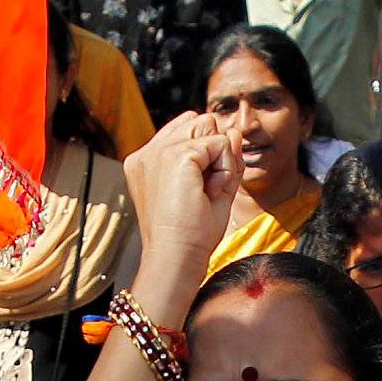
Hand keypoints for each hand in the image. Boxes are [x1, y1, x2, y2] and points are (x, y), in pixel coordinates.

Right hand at [124, 109, 241, 269]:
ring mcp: (158, 152)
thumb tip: (234, 131)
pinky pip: (220, 143)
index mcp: (147, 162)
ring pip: (210, 130)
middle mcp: (147, 153)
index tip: (201, 191)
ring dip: (220, 161)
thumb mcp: (212, 190)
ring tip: (205, 193)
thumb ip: (223, 159)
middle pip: (200, 123)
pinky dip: (225, 169)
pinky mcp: (175, 156)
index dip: (207, 155)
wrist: (177, 257)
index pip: (187, 130)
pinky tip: (210, 192)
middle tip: (204, 193)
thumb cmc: (191, 235)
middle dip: (214, 155)